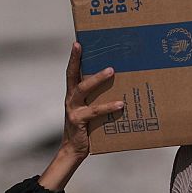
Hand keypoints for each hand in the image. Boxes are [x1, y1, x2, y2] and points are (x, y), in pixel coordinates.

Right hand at [62, 42, 123, 156]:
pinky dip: (108, 107)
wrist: (74, 149)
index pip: (71, 72)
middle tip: (85, 46)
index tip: (77, 42)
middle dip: (78, 60)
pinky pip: (95, 111)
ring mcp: (73, 109)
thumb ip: (98, 98)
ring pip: (83, 89)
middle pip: (73, 75)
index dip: (73, 58)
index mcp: (72, 94)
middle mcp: (70, 99)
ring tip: (111, 70)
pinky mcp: (79, 121)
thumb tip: (119, 83)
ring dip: (97, 78)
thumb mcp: (90, 109)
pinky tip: (121, 104)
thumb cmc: (87, 127)